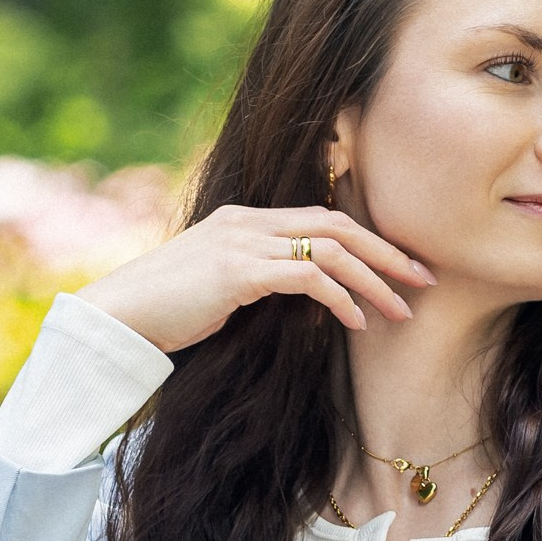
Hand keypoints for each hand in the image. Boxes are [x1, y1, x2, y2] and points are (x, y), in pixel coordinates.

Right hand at [76, 201, 432, 355]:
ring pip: (333, 249)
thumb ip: (260, 283)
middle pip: (339, 223)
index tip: (402, 267)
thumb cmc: (163, 312)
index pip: (323, 218)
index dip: (369, 240)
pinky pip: (309, 277)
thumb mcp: (218, 290)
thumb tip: (309, 301)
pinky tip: (357, 323)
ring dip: (375, 281)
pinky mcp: (240, 271)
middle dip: (388, 252)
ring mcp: (244, 242)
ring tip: (403, 311)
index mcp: (245, 219)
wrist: (115, 317)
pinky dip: (341, 298)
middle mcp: (248, 221)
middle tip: (426, 279)